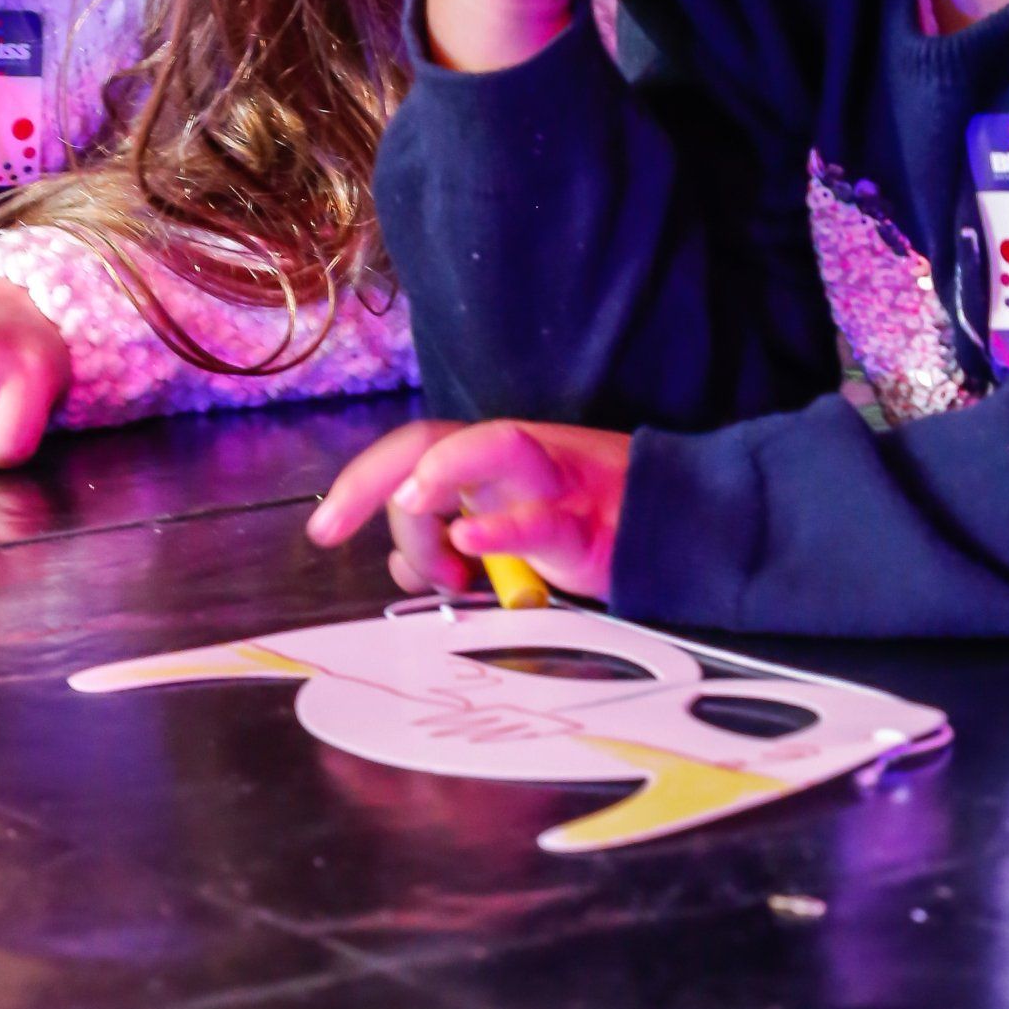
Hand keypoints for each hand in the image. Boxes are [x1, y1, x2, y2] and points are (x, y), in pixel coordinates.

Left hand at [307, 416, 630, 602]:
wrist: (686, 532)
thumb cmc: (593, 529)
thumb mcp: (506, 541)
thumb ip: (451, 549)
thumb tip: (400, 566)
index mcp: (489, 463)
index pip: (411, 453)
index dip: (360, 483)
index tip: (322, 531)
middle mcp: (514, 460)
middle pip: (430, 442)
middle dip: (372, 480)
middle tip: (331, 529)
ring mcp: (554, 482)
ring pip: (492, 449)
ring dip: (440, 474)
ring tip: (409, 507)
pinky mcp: (591, 521)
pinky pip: (544, 516)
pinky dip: (503, 526)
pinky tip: (469, 541)